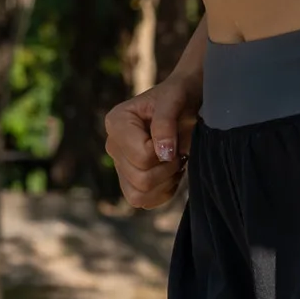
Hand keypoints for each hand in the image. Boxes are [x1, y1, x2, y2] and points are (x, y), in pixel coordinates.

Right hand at [102, 67, 201, 208]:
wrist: (186, 102)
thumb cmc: (179, 96)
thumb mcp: (175, 98)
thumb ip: (165, 122)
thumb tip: (162, 154)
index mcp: (116, 122)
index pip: (141, 156)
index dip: (165, 151)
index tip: (175, 135)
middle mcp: (113, 146)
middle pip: (140, 179)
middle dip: (167, 168)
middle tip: (178, 150)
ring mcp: (120, 165)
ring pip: (139, 196)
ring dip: (165, 182)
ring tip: (174, 161)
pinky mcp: (130, 181)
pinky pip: (144, 202)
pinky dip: (163, 192)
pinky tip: (170, 172)